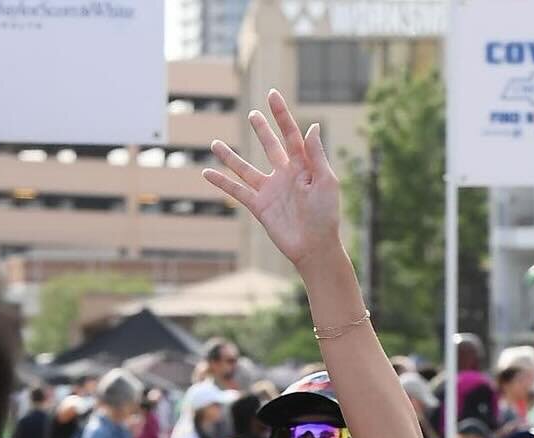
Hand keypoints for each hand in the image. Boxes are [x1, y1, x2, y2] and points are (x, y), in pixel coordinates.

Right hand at [203, 90, 340, 270]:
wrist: (315, 247)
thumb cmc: (326, 216)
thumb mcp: (327, 182)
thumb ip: (316, 155)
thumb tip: (311, 126)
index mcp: (303, 167)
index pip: (290, 135)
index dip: (281, 115)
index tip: (272, 94)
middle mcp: (285, 176)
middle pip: (270, 147)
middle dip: (262, 131)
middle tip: (253, 115)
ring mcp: (270, 191)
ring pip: (245, 169)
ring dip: (230, 157)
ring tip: (214, 144)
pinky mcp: (259, 207)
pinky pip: (237, 191)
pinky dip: (221, 182)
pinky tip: (206, 173)